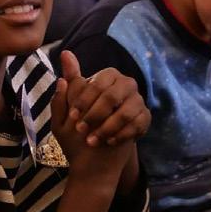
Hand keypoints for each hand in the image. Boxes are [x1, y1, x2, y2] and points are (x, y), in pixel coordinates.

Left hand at [50, 52, 134, 178]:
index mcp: (107, 76)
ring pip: (125, 112)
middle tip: (81, 130)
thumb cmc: (79, 128)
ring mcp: (138, 101)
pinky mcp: (145, 118)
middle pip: (111, 97)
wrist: (95, 157)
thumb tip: (65, 54)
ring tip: (93, 140)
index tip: (72, 117)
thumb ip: (68, 83)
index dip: (83, 101)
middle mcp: (126, 84)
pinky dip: (120, 135)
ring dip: (106, 128)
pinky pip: (136, 125)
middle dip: (94, 116)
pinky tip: (109, 142)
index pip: (97, 83)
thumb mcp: (66, 109)